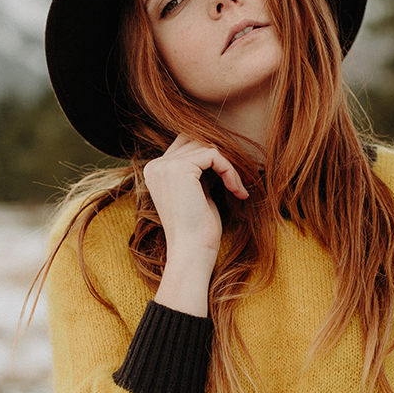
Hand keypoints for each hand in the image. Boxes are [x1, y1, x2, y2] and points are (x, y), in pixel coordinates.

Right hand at [144, 134, 247, 317]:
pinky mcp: (180, 169)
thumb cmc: (198, 230)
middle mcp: (156, 165)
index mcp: (155, 171)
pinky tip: (237, 191)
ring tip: (237, 189)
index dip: (213, 157)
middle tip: (237, 178)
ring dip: (229, 166)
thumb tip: (219, 150)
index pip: (187, 145)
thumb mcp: (198, 193)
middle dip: (221, 157)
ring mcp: (165, 166)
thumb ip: (201, 171)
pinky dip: (230, 171)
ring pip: (207, 146)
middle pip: (196, 140)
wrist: (192, 252)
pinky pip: (214, 155)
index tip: (230, 178)